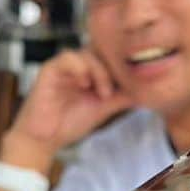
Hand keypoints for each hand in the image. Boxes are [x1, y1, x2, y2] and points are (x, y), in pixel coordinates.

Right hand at [4, 49, 132, 167]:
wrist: (45, 139)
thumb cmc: (69, 123)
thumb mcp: (103, 109)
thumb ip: (121, 98)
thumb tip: (144, 92)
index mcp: (90, 72)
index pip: (109, 56)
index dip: (121, 65)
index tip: (130, 82)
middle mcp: (78, 66)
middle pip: (101, 51)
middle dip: (112, 69)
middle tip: (113, 92)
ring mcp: (64, 66)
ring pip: (87, 53)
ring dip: (99, 71)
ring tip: (102, 93)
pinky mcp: (50, 69)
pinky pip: (67, 57)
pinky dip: (79, 68)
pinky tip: (84, 84)